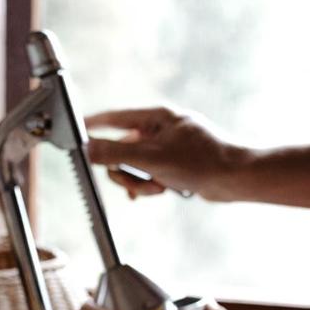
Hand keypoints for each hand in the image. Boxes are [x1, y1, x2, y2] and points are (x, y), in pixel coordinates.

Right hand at [85, 107, 250, 201]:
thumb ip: (115, 152)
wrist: (235, 179)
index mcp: (156, 117)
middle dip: (125, 171)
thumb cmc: (201, 162)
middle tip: (133, 182)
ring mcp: (167, 147)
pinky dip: (149, 185)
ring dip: (139, 181)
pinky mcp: (173, 163)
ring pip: (134, 165)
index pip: (115, 117)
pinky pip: (148, 174)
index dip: (93, 124)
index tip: (75, 130)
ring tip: (157, 188)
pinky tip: (157, 191)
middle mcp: (160, 129)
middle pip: (121, 148)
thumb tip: (87, 148)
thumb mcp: (150, 158)